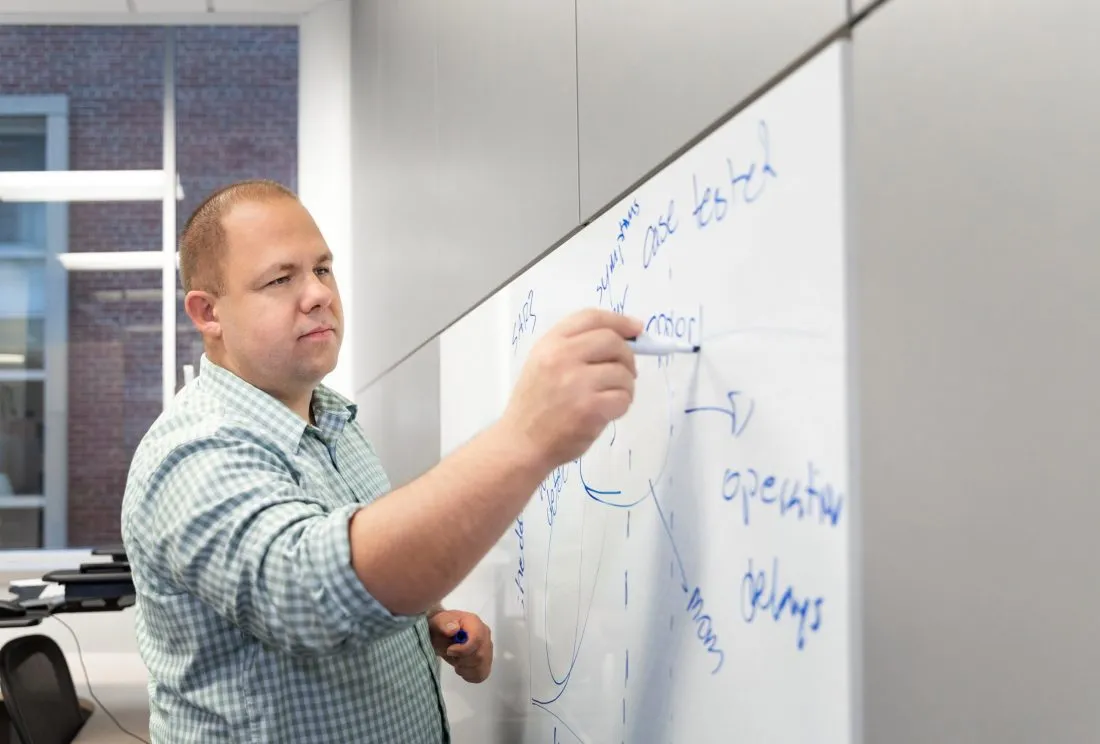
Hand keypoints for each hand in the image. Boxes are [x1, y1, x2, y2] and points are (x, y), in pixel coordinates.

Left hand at [427, 609, 492, 682]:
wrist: (441, 634)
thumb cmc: (440, 627)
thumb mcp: (437, 623)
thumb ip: (444, 625)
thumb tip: (453, 629)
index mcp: (475, 623)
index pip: (477, 639)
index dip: (463, 650)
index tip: (449, 651)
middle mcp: (485, 635)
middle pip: (480, 656)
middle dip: (462, 660)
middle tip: (452, 656)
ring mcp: (487, 648)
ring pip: (481, 667)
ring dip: (464, 669)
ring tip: (456, 661)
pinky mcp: (486, 661)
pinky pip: (482, 674)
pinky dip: (469, 675)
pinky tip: (462, 667)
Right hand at [501, 308, 642, 468]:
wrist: (521, 443)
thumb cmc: (535, 405)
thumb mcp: (543, 363)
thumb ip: (575, 347)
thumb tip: (625, 337)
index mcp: (550, 344)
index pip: (591, 318)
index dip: (619, 321)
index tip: (636, 329)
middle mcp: (562, 358)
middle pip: (612, 341)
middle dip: (627, 356)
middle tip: (626, 372)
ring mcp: (576, 383)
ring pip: (622, 372)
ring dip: (626, 386)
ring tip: (611, 397)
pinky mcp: (590, 408)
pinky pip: (623, 398)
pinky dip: (622, 405)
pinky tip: (608, 411)